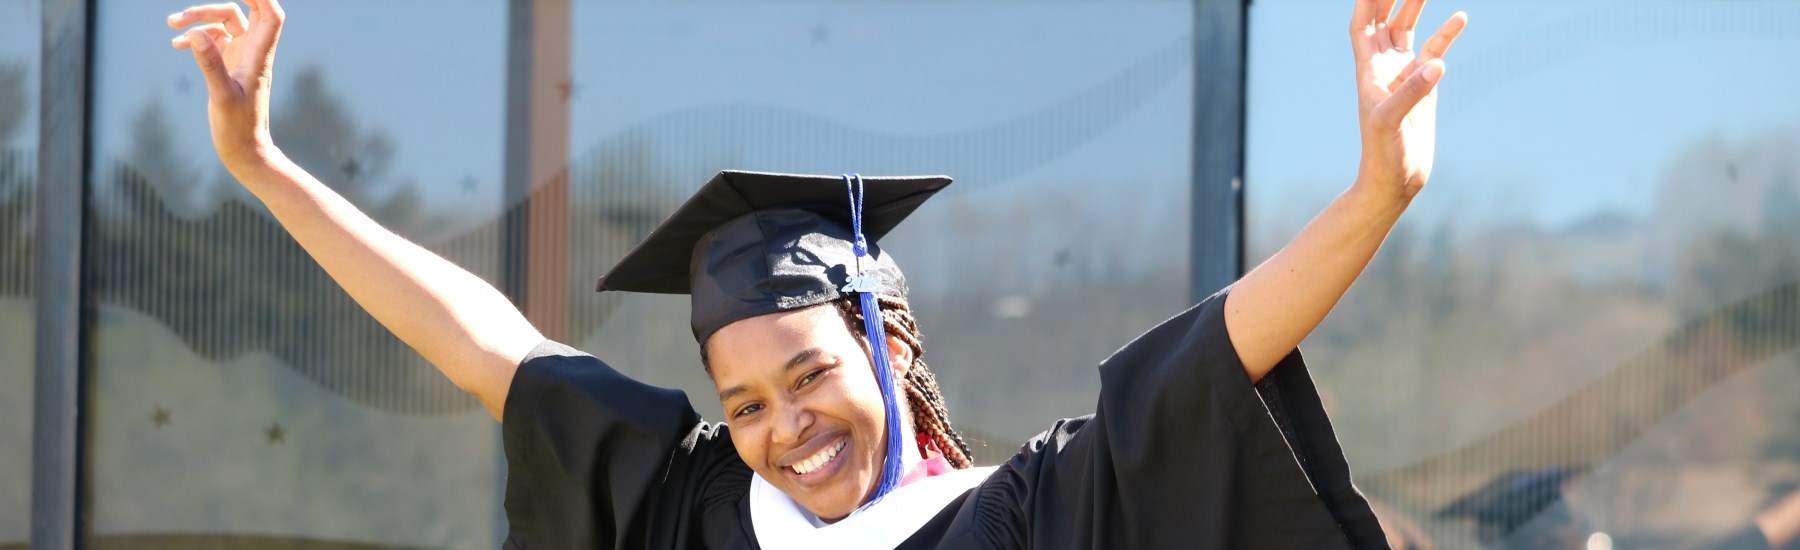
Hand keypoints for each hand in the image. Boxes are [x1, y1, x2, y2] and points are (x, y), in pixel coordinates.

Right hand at [168, 0, 286, 173]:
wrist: (243, 150)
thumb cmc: (238, 128)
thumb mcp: (221, 97)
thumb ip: (211, 65)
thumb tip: (197, 33)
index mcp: (258, 56)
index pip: (270, 15)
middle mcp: (253, 52)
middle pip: (239, 12)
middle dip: (211, 7)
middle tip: (176, 18)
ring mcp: (241, 57)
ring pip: (224, 23)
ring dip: (198, 19)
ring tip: (170, 25)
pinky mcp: (230, 65)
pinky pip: (214, 39)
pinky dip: (197, 36)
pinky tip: (176, 44)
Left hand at [1351, 0, 1466, 200]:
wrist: (1397, 179)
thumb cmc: (1383, 153)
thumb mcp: (1392, 121)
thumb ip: (1412, 92)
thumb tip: (1436, 65)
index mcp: (1368, 71)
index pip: (1362, 26)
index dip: (1367, 2)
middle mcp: (1383, 68)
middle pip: (1383, 21)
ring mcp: (1404, 74)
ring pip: (1407, 30)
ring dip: (1414, 7)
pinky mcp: (1425, 85)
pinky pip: (1435, 51)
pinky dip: (1446, 34)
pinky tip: (1459, 17)